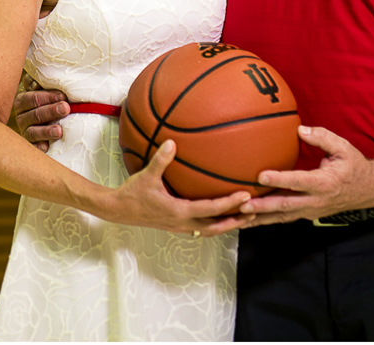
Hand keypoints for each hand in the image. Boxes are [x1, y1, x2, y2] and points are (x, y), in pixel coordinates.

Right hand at [7, 89, 70, 145]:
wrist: (45, 120)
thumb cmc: (47, 101)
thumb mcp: (43, 89)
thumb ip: (42, 83)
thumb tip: (41, 80)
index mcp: (23, 101)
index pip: (32, 98)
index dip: (46, 97)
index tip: (62, 96)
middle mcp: (22, 117)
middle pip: (35, 114)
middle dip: (51, 111)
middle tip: (65, 108)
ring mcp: (25, 132)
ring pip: (34, 132)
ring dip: (46, 131)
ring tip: (59, 131)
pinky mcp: (31, 145)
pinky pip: (34, 147)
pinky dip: (39, 147)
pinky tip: (46, 147)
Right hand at [93, 140, 251, 234]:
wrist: (117, 211)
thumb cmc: (132, 193)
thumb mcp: (146, 176)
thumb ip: (161, 160)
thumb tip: (172, 142)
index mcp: (178, 211)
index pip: (210, 209)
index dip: (230, 203)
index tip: (246, 196)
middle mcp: (182, 222)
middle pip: (216, 227)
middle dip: (236, 221)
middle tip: (256, 213)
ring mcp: (180, 226)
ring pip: (210, 230)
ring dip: (227, 225)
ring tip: (244, 217)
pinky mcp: (176, 226)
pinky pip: (201, 227)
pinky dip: (214, 223)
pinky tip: (221, 215)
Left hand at [207, 126, 373, 232]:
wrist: (368, 190)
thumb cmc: (353, 166)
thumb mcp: (343, 148)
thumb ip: (322, 137)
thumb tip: (300, 129)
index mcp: (324, 182)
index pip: (298, 181)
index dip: (279, 179)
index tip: (261, 176)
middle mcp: (316, 200)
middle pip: (285, 206)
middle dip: (262, 207)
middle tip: (242, 205)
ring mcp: (310, 211)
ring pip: (281, 217)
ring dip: (260, 218)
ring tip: (238, 218)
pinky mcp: (305, 215)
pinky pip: (283, 219)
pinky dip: (266, 221)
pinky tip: (248, 220)